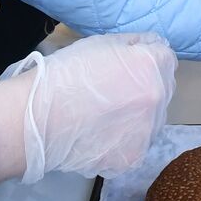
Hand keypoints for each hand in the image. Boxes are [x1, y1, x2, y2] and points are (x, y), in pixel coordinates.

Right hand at [0, 33, 176, 183]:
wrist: (35, 117)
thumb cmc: (64, 74)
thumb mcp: (101, 43)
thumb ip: (134, 43)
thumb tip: (153, 45)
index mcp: (152, 66)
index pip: (165, 58)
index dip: (145, 59)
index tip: (125, 66)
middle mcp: (158, 98)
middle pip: (162, 88)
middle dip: (145, 86)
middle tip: (112, 91)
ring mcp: (147, 131)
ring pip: (152, 119)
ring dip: (137, 115)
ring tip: (104, 115)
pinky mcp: (133, 157)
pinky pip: (136, 144)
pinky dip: (122, 140)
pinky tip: (100, 134)